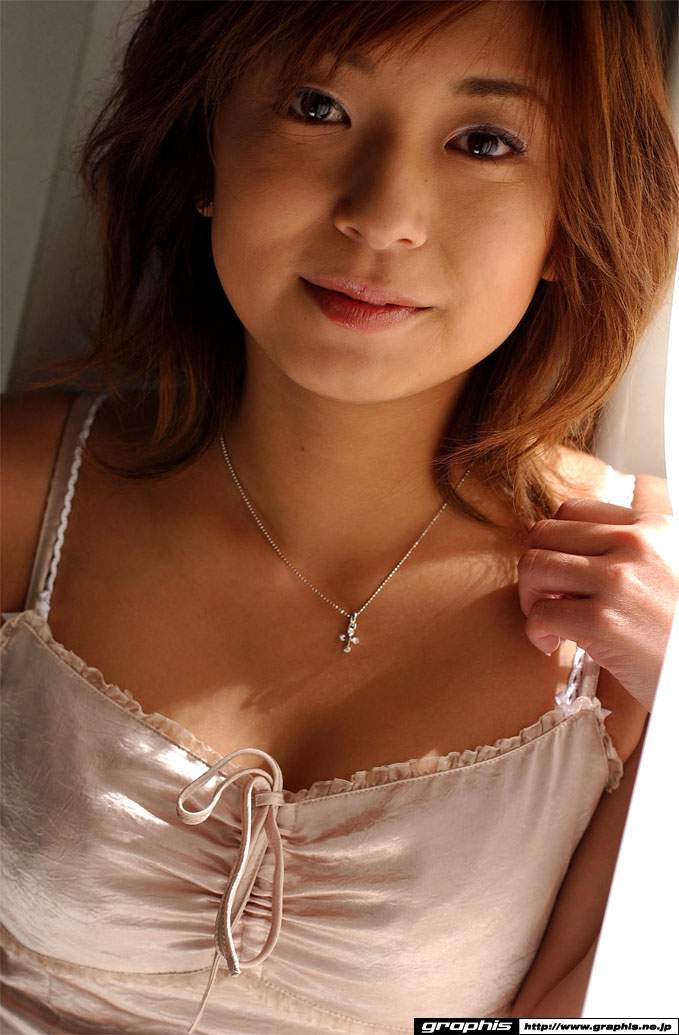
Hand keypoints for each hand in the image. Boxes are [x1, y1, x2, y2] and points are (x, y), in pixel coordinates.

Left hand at [517, 497, 678, 712]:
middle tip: (548, 597)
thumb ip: (626, 551)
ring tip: (550, 620)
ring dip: (530, 596)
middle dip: (535, 567)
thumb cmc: (678, 630)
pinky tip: (553, 643)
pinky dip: (536, 632)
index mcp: (651, 527)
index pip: (572, 511)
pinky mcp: (603, 622)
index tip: (564, 573)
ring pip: (533, 566)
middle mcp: (635, 545)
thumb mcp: (668, 567)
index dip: (555, 543)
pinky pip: (540, 614)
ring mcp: (618, 581)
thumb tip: (564, 553)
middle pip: (544, 533)